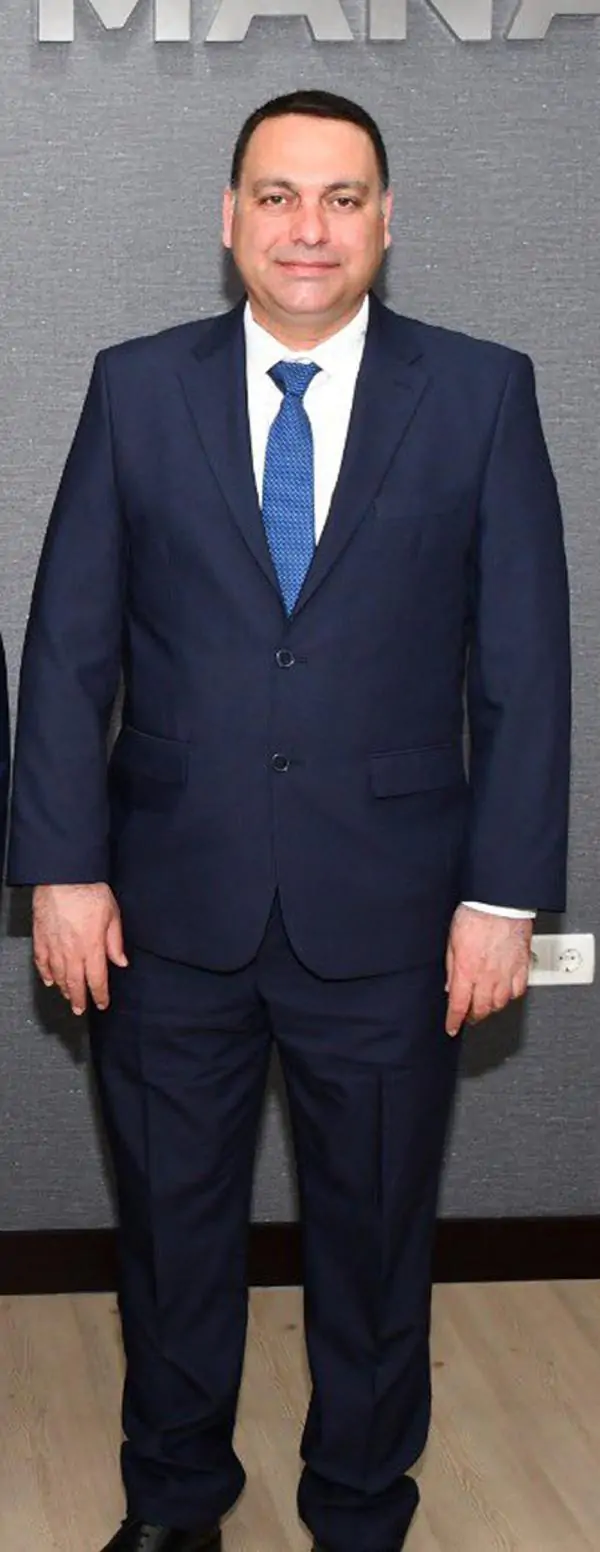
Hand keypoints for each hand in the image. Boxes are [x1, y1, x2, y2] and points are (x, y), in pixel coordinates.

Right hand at [33, 883, 127, 1015]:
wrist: (63, 876)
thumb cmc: (88, 890)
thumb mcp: (112, 915)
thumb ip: (115, 942)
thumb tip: (121, 961)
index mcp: (92, 948)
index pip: (97, 980)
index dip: (100, 995)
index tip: (102, 1004)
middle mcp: (72, 951)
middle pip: (75, 984)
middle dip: (79, 1000)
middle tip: (80, 1010)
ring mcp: (54, 946)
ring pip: (58, 976)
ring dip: (64, 989)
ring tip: (68, 997)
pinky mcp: (41, 938)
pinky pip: (41, 962)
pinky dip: (45, 974)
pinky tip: (49, 980)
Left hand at [445, 904, 532, 1036]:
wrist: (499, 902)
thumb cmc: (475, 914)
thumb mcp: (452, 941)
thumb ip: (451, 966)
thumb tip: (449, 985)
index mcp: (467, 970)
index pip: (459, 1005)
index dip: (454, 1020)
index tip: (452, 1028)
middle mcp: (487, 976)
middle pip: (481, 1008)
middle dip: (473, 1016)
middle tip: (468, 1016)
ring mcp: (506, 972)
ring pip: (500, 1003)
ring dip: (490, 1008)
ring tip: (485, 1006)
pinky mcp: (522, 966)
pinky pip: (518, 990)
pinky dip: (511, 996)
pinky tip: (505, 993)